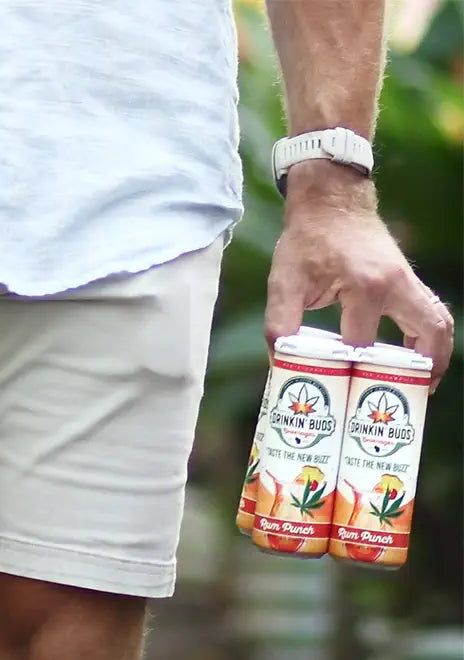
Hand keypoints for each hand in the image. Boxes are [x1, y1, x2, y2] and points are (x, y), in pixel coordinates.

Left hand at [264, 165, 453, 388]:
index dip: (349, 372)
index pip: (362, 346)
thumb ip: (279, 325)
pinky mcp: (409, 279)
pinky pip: (432, 312)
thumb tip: (279, 365)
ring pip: (438, 323)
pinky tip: (417, 360)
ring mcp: (409, 280)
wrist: (331, 200)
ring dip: (435, 356)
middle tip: (409, 401)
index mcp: (366, 287)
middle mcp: (396, 285)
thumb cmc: (306, 241)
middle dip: (421, 372)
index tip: (338, 392)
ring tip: (421, 387)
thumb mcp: (284, 283)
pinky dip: (430, 337)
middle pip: (427, 337)